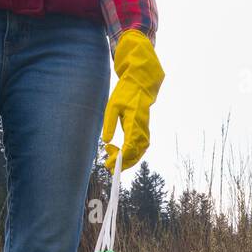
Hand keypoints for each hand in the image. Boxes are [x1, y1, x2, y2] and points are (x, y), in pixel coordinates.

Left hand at [102, 29, 164, 170]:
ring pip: (140, 152)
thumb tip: (106, 141)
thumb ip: (109, 124)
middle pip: (136, 153)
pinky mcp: (144, 129)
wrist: (141, 84)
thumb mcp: (113, 106)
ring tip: (114, 161)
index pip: (130, 146)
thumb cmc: (126, 92)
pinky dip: (133, 154)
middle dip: (123, 163)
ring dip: (128, 160)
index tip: (109, 163)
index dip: (120, 158)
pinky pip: (141, 146)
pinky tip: (122, 154)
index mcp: (134, 122)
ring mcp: (145, 129)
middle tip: (109, 167)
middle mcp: (142, 128)